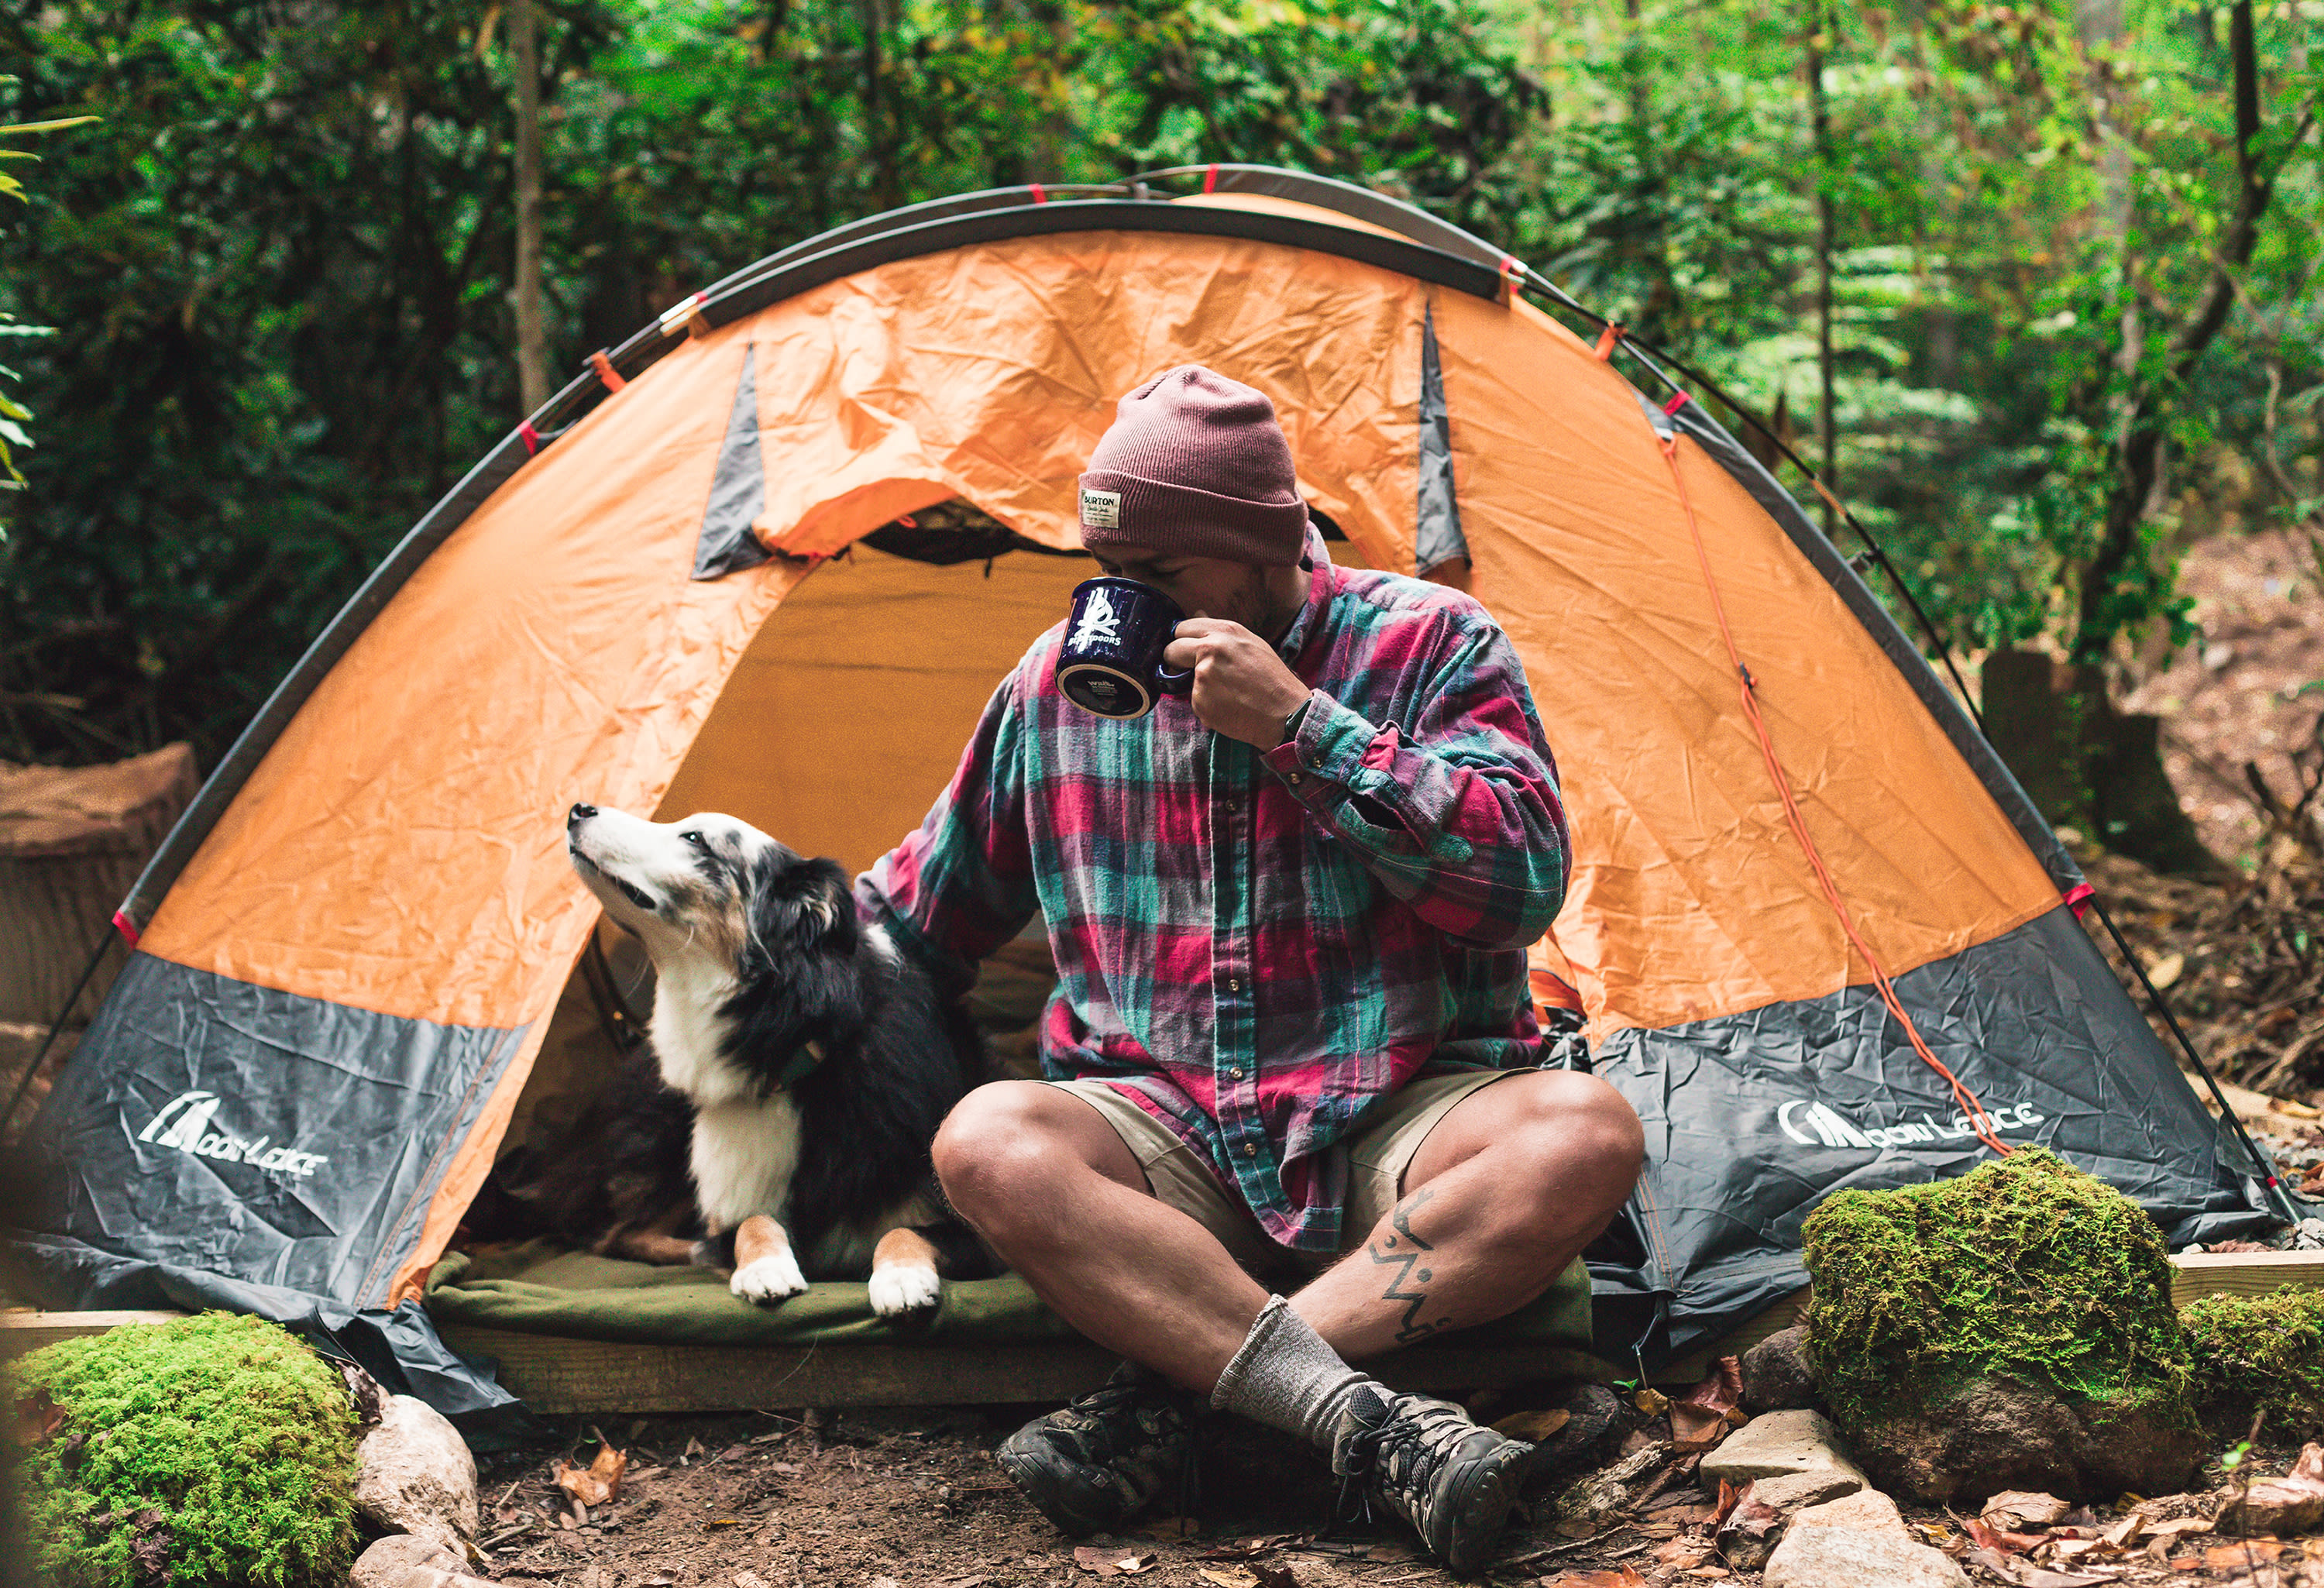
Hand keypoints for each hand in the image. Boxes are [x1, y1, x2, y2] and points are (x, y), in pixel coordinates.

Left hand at [1163, 617, 1312, 747]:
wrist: (1286, 713)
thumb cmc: (1273, 680)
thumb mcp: (1250, 643)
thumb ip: (1220, 632)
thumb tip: (1197, 614)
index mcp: (1224, 631)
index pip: (1182, 628)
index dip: (1182, 641)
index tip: (1186, 650)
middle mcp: (1210, 649)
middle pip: (1171, 650)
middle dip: (1175, 661)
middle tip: (1192, 672)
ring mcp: (1203, 675)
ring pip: (1183, 680)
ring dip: (1198, 687)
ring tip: (1227, 694)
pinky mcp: (1200, 700)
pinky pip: (1194, 702)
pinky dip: (1206, 706)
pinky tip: (1228, 707)